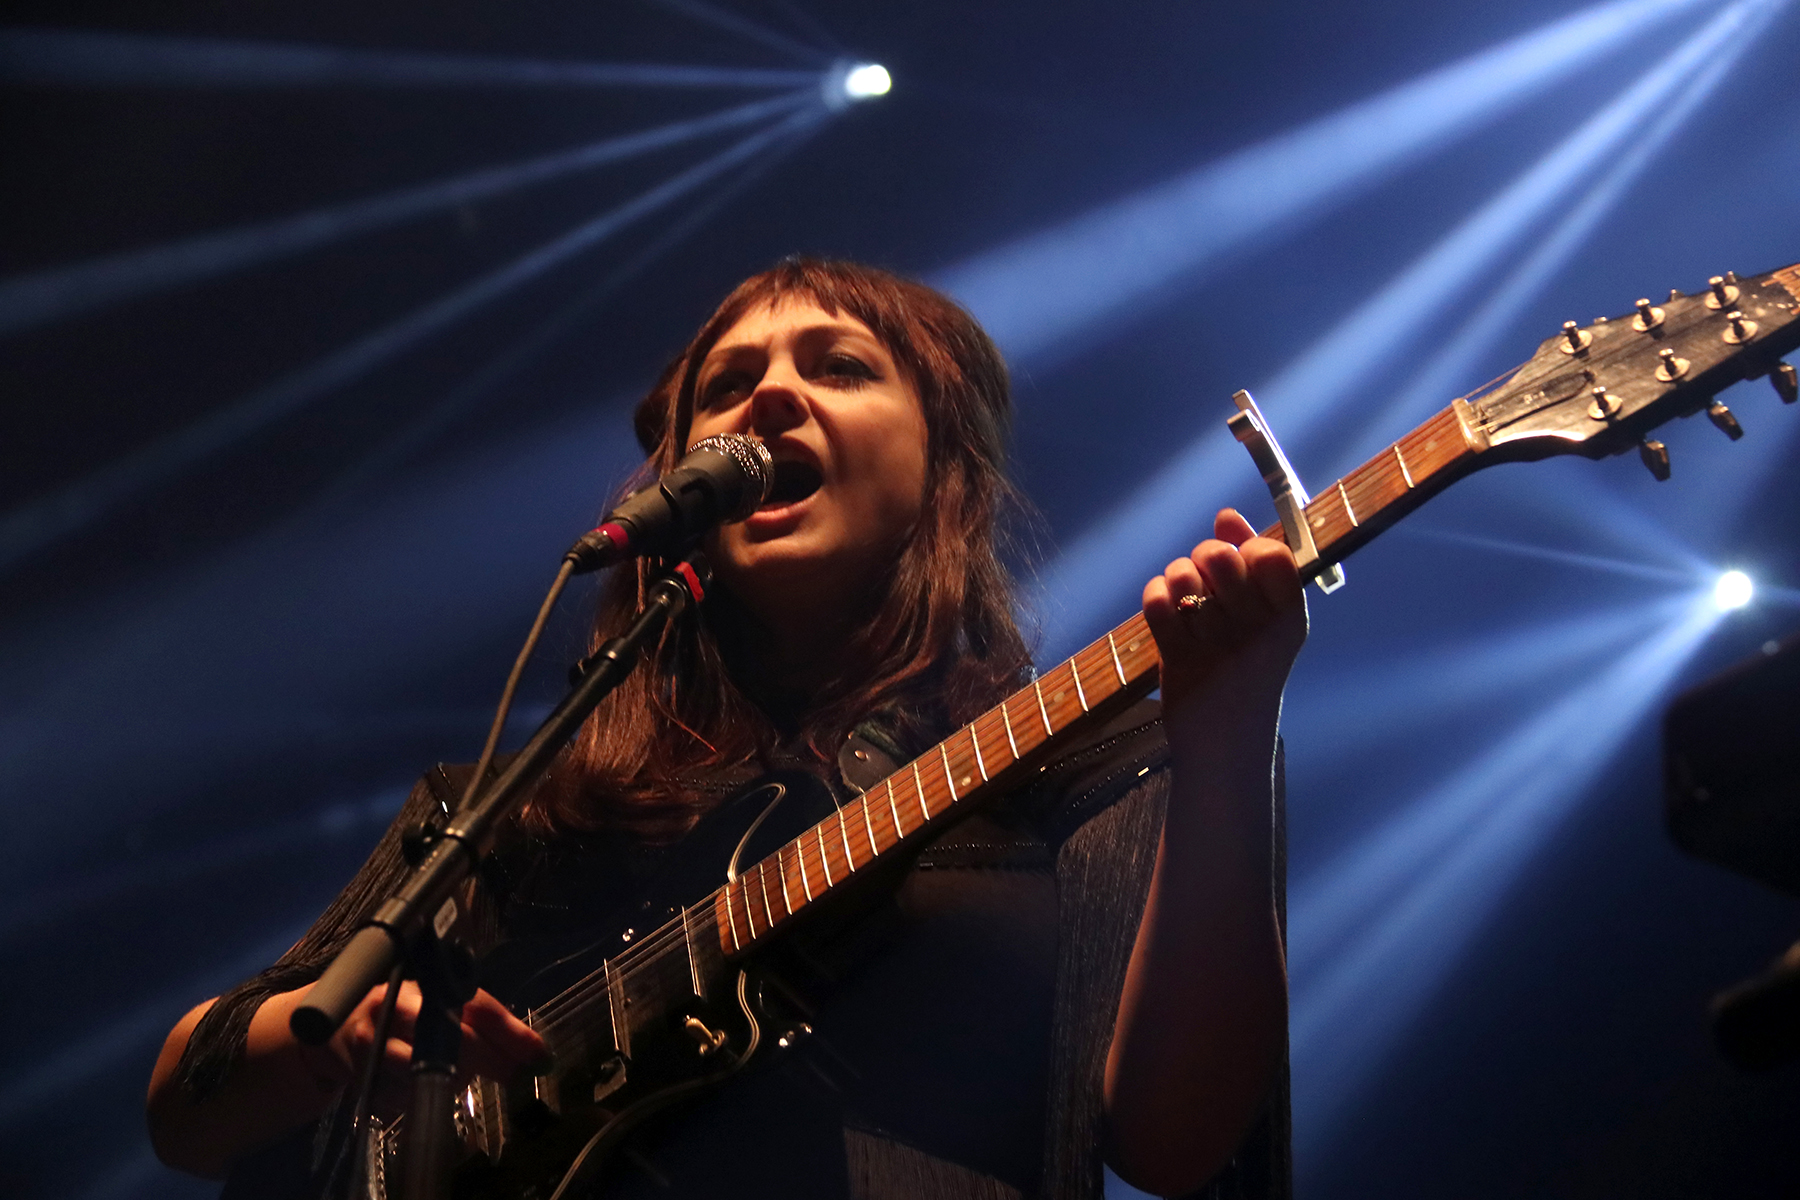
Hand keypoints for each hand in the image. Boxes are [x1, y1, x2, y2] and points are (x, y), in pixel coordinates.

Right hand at [295, 983, 546, 1117]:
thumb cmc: (398, 1017)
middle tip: (514, 1075)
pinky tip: (415, 1087)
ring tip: (453, 1075)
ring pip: (431, 1072)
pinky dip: (419, 1098)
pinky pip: (405, 1098)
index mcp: (424, 985)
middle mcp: (397, 1008)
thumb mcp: (434, 1007)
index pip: (477, 1006)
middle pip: (456, 1038)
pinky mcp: (361, 1076)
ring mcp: (375, 1043)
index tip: (539, 1054)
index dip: (511, 1032)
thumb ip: (481, 1022)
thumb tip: (534, 1053)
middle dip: (491, 1061)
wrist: (326, 1034)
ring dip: (452, 1081)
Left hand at [1141, 509, 1306, 716]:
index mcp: (1288, 618)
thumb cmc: (1246, 675)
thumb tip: (1227, 516)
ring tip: (1184, 601)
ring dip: (1175, 578)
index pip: (1270, 553)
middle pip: (1219, 557)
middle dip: (1203, 557)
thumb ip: (1250, 566)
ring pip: (1182, 576)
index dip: (1246, 548)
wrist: (1227, 748)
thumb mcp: (1263, 624)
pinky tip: (1165, 612)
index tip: (1241, 568)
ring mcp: (1220, 646)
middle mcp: (1260, 631)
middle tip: (1204, 582)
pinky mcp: (1182, 661)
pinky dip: (1155, 597)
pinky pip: (1158, 602)